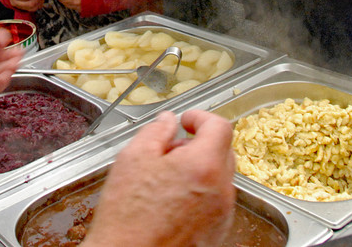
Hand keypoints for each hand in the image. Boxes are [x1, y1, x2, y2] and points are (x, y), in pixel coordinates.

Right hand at [83, 110, 235, 246]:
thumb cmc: (128, 216)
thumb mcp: (133, 159)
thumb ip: (156, 132)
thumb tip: (167, 121)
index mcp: (204, 165)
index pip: (219, 127)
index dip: (201, 117)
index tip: (186, 120)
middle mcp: (220, 190)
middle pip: (222, 152)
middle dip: (199, 143)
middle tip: (171, 149)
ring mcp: (221, 214)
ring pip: (219, 178)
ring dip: (199, 170)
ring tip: (166, 179)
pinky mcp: (216, 233)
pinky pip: (215, 202)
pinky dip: (200, 194)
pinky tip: (171, 201)